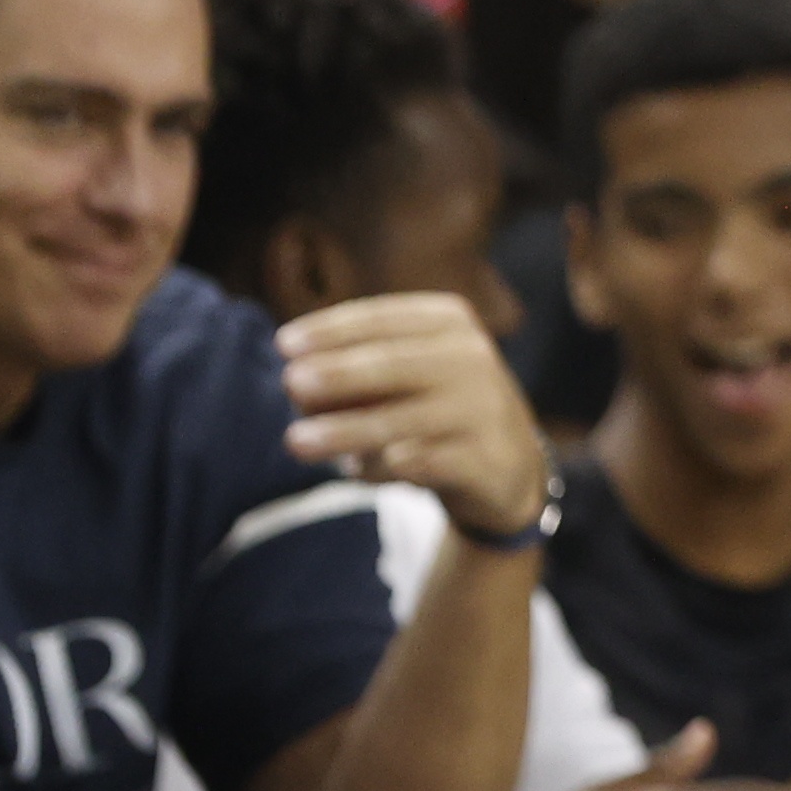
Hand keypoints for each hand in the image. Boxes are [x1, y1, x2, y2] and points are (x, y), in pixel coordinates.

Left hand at [274, 294, 549, 539]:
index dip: (332, 329)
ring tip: (295, 441)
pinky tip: (355, 472)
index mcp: (448, 322)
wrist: (507, 463)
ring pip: (402, 419)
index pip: (383, 319)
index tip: (284, 343)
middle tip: (289, 382)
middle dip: (339, 372)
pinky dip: (379, 468)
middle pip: (394, 363)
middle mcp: (471, 357)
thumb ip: (355, 370)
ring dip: (344, 430)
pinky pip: (418, 464)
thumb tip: (296, 385)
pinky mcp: (483, 458)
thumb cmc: (434, 407)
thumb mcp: (405, 373)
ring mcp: (481, 408)